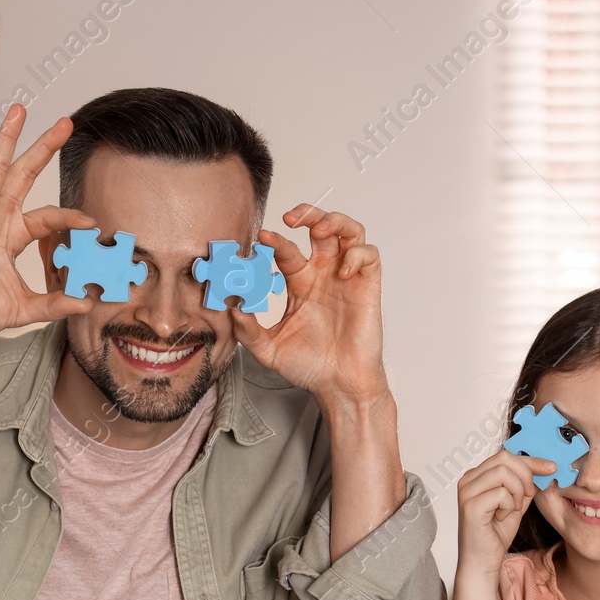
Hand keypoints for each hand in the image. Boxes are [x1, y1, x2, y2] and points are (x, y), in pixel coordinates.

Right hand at [0, 104, 97, 346]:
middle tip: (65, 122)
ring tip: (18, 109)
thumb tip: (87, 304)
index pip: (48, 216)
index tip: (92, 223)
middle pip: (23, 174)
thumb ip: (56, 304)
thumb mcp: (25, 308)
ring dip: (6, 138)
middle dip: (43, 147)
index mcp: (11, 236)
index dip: (70, 217)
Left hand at [230, 206, 388, 407]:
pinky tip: (342, 272)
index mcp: (300, 283)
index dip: (274, 240)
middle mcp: (324, 274)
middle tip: (290, 218)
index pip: (286, 249)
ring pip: (348, 231)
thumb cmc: (309, 366)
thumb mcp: (268, 349)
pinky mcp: (368, 286)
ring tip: (318, 230)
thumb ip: (248, 330)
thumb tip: (231, 308)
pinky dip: (357, 255)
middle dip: (307, 214)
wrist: (339, 385)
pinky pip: (369, 255)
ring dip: (334, 221)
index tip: (260, 239)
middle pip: (320, 227)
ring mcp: (347, 278)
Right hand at [456, 451, 555, 577]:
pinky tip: (501, 518)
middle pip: (504, 458)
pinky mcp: (470, 506)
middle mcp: (468, 480)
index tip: (551, 467)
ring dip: (516, 492)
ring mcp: (467, 492)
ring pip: (504, 474)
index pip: (505, 456)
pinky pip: (501, 493)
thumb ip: (524, 485)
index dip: (531, 460)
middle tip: (528, 495)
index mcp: (476, 476)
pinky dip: (508, 506)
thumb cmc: (495, 535)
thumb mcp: (516, 503)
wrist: (483, 562)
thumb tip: (544, 467)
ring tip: (511, 509)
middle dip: (525, 475)